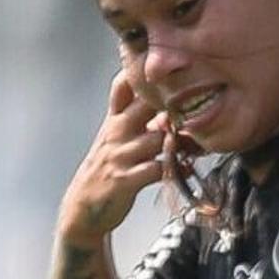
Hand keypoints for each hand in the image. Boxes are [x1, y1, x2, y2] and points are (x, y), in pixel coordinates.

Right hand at [58, 69, 181, 243]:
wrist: (83, 208)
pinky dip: (175, 168)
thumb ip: (132, 116)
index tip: (165, 70)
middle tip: (195, 106)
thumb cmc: (106, 169)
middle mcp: (116, 133)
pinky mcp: (125, 179)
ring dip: (179, 140)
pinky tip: (184, 167)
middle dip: (171, 104)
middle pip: (144, 105)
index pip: (123, 86)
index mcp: (113, 120)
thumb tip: (160, 97)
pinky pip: (157, 169)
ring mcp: (120, 156)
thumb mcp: (113, 137)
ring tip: (195, 143)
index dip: (141, 74)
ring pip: (157, 138)